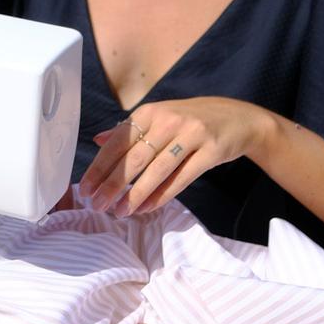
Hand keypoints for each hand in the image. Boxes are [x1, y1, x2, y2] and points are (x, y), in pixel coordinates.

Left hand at [77, 97, 272, 217]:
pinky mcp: (211, 151)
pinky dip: (162, 195)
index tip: (85, 188)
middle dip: (112, 184)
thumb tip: (98, 139)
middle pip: (134, 157)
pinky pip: (181, 178)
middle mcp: (168, 121)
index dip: (99, 167)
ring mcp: (191, 135)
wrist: (239, 118)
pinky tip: (146, 208)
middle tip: (97, 205)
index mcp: (149, 112)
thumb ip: (130, 129)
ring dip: (135, 194)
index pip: (117, 142)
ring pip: (157, 170)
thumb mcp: (159, 117)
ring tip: (120, 211)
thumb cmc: (191, 120)